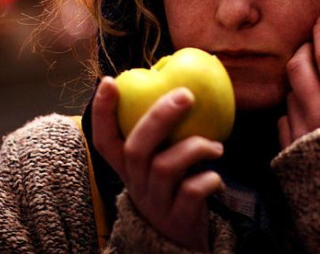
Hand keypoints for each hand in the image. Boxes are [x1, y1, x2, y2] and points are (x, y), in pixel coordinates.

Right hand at [91, 77, 223, 251]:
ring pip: (165, 168)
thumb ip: (164, 132)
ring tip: (216, 146)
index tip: (109, 81)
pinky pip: (191, 192)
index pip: (103, 139)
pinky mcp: (177, 218)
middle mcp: (135, 182)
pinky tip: (217, 177)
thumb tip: (183, 83)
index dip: (102, 111)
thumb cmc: (172, 186)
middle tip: (186, 95)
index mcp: (126, 166)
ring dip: (195, 148)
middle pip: (136, 147)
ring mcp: (155, 201)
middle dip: (159, 117)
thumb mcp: (159, 161)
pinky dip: (208, 179)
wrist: (178, 241)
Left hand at [278, 15, 319, 147]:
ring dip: (299, 83)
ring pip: (289, 95)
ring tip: (313, 83)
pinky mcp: (290, 155)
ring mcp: (302, 137)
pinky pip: (283, 122)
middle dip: (303, 50)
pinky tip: (306, 114)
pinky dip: (292, 112)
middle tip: (312, 45)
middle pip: (298, 69)